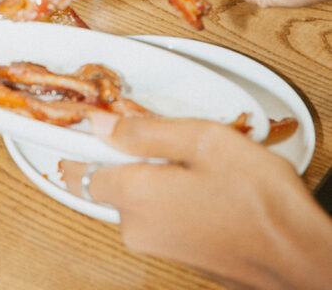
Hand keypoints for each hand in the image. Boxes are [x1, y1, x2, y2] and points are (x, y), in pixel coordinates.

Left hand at [61, 113, 331, 289]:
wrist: (300, 257)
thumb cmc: (262, 203)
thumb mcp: (204, 141)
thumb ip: (145, 129)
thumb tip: (102, 122)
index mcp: (136, 198)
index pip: (77, 168)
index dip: (78, 140)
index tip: (85, 121)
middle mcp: (138, 229)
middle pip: (108, 178)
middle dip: (126, 152)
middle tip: (161, 129)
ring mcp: (158, 246)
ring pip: (136, 194)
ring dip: (154, 171)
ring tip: (195, 157)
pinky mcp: (177, 253)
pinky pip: (158, 212)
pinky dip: (171, 192)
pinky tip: (205, 182)